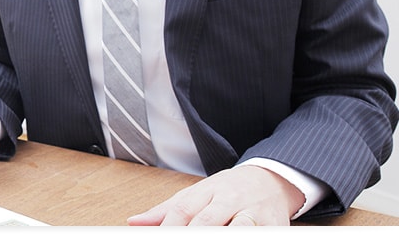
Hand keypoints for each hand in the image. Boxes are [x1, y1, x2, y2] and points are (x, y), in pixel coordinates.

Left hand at [127, 165, 304, 225]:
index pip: (183, 209)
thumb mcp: (196, 194)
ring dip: (224, 233)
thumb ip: (165, 211)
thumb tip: (134, 222)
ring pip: (239, 226)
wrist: (272, 179)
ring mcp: (254, 211)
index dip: (168, 226)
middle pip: (207, 219)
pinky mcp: (275, 224)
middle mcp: (230, 199)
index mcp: (207, 190)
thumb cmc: (228, 191)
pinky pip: (261, 233)